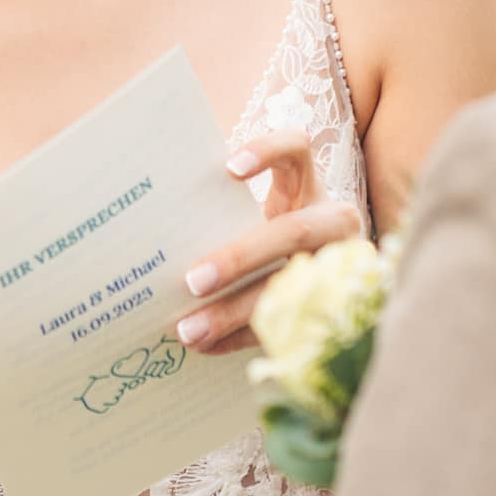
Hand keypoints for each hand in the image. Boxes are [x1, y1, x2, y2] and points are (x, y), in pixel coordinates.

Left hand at [173, 129, 362, 356]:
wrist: (328, 276)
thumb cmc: (266, 233)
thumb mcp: (255, 215)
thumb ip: (221, 215)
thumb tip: (156, 236)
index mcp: (306, 185)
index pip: (297, 149)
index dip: (268, 153)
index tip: (228, 169)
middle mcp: (332, 221)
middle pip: (292, 232)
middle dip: (240, 258)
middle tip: (191, 281)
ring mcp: (339, 265)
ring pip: (291, 288)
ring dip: (234, 311)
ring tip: (189, 330)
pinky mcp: (333, 305)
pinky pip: (287, 325)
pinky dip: (241, 337)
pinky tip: (208, 346)